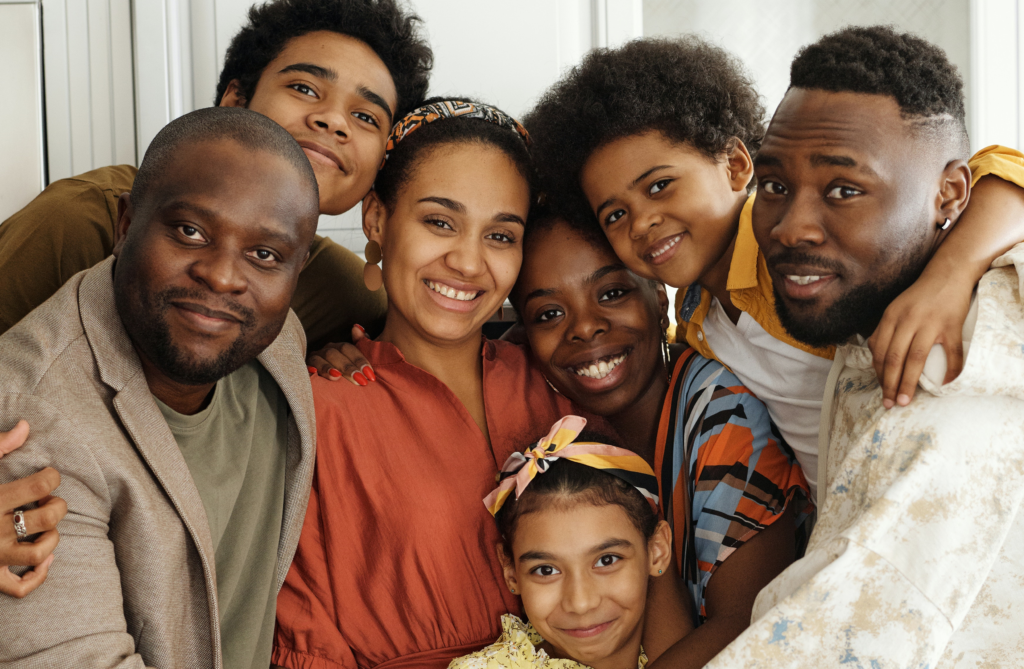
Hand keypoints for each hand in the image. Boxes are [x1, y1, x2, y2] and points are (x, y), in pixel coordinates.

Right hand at [0, 421, 66, 597]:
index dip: (52, 476)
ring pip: (39, 552)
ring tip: (47, 526)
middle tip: (48, 499)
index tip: (47, 475)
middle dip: (57, 504)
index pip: (40, 483)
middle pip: (48, 516)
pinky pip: (19, 587)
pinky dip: (38, 576)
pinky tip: (44, 558)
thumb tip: (26, 427)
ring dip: (53, 538)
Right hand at [306, 324, 375, 385]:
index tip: (370, 375)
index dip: (360, 360)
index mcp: (338, 348)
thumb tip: (357, 327)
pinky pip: (305, 367)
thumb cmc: (346, 375)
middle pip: (335, 353)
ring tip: (338, 377)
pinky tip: (314, 373)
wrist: (328, 390)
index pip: (348, 349)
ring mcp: (314, 359)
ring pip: (319, 359)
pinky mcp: (304, 369)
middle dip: (348, 367)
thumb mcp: (355, 362)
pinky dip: (309, 369)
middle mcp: (326, 351)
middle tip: (359, 380)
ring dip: (328, 368)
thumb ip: (360, 344)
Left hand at [868, 271, 971, 408]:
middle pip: (894, 358)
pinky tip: (944, 384)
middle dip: (889, 384)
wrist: (948, 273)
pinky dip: (950, 371)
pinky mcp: (952, 325)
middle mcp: (908, 320)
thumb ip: (885, 329)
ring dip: (908, 382)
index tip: (880, 390)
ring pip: (915, 359)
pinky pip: (952, 353)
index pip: (879, 350)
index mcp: (891, 316)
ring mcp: (930, 323)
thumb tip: (875, 356)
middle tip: (889, 402)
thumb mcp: (895, 308)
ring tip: (905, 399)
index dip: (878, 373)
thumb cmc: (919, 295)